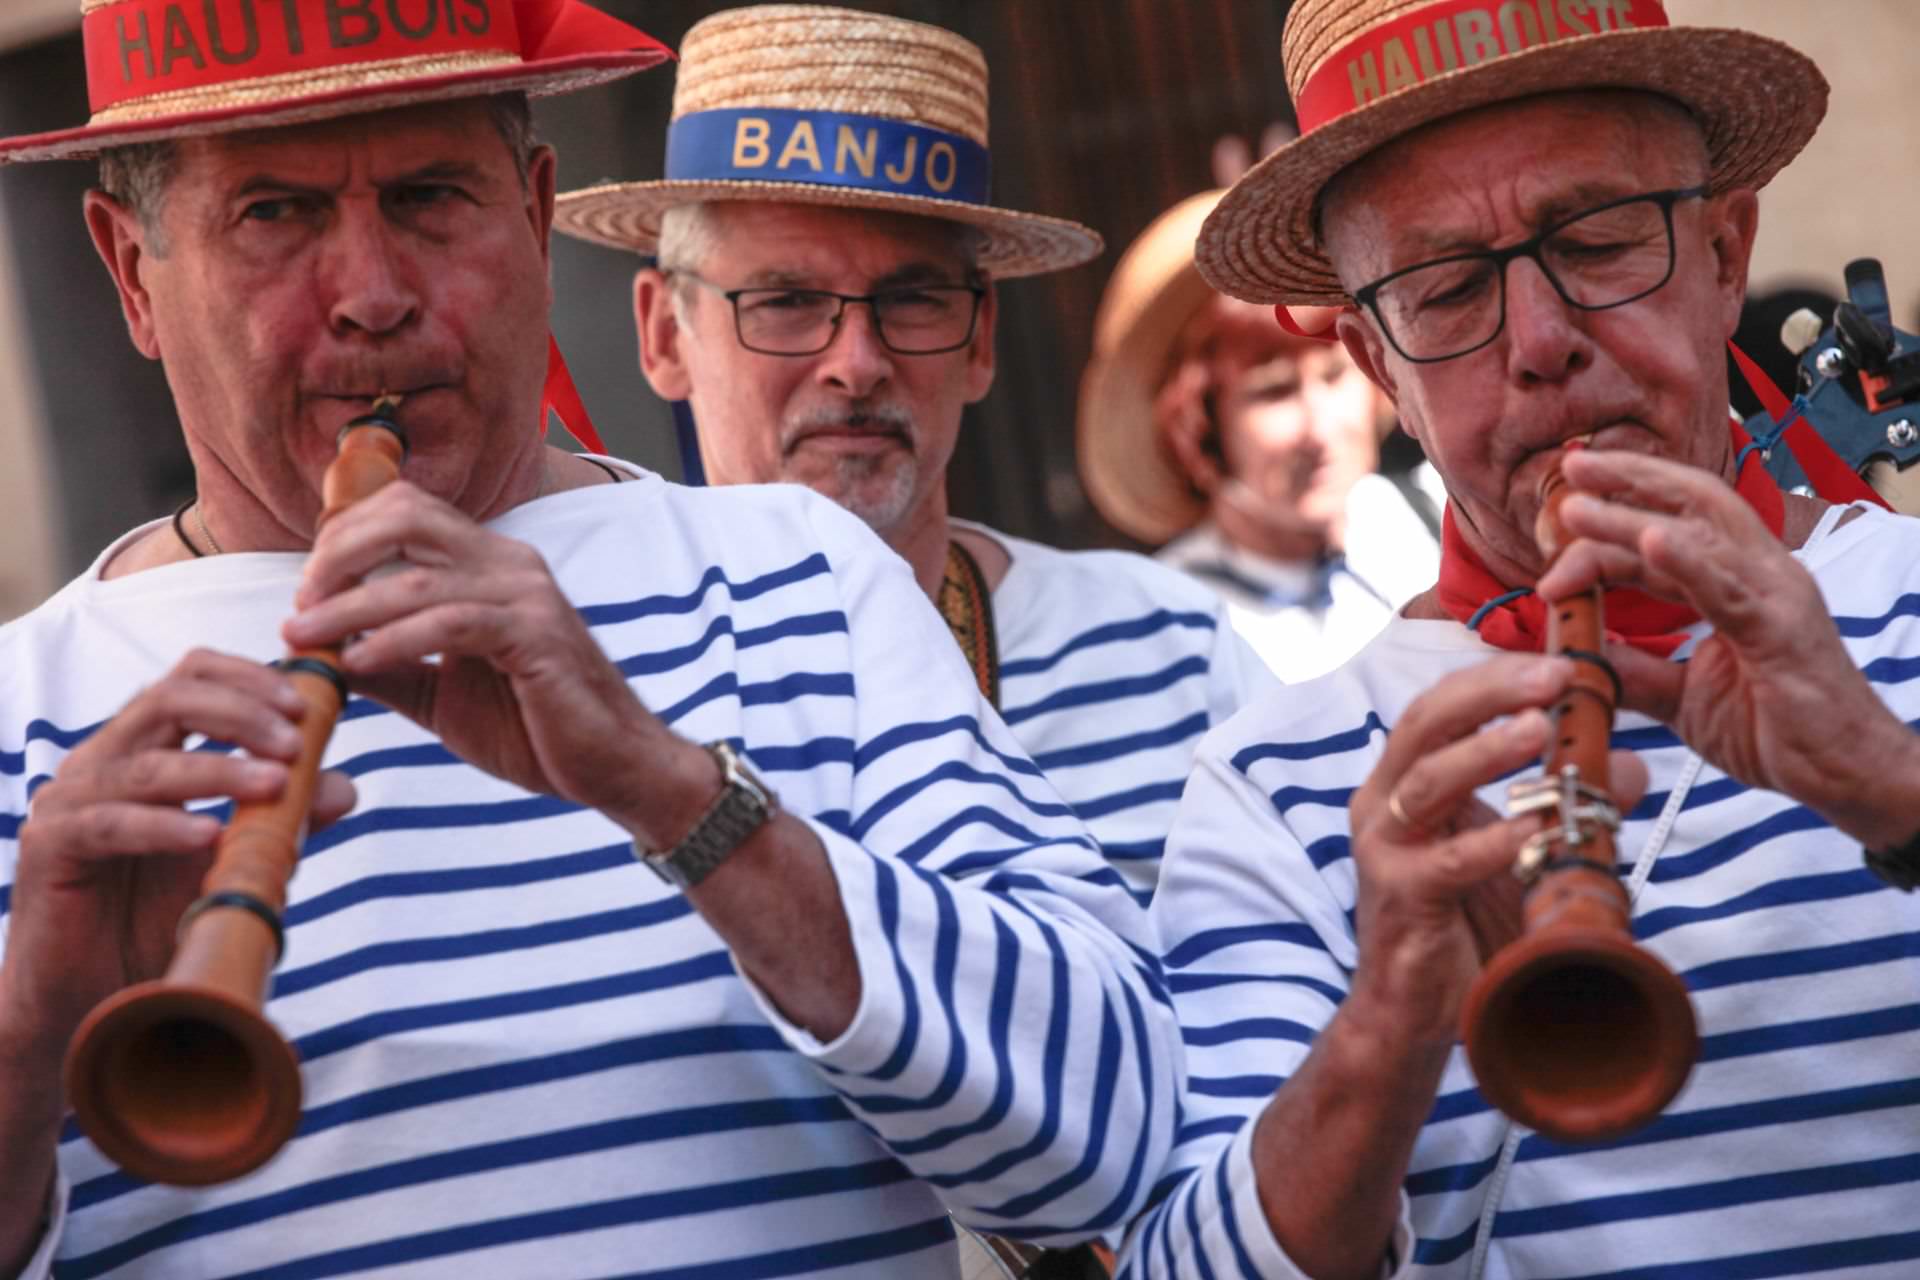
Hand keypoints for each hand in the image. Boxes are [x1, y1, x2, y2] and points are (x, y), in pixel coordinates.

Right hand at [4, 651, 354, 1049]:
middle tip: (297, 742)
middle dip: (242, 711)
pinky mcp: (49, 846)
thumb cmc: (162, 920)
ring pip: (148, 762)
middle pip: (170, 697)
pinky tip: (209, 837)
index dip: (250, 678)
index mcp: (144, 747)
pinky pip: (108, 823)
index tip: (307, 705)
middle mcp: (103, 761)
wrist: (97, 996)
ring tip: (277, 786)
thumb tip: (343, 787)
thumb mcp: (235, 861)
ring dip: (219, 768)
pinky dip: (165, 826)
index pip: (191, 677)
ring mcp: (69, 800)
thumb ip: (283, 820)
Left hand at [283, 482, 711, 847]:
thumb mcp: (441, 693)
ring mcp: (529, 596)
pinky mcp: (538, 636)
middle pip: (408, 517)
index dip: (344, 538)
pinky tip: (357, 663)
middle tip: (300, 603)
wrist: (613, 766)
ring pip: (418, 578)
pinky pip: (451, 624)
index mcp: (490, 565)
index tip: (304, 591)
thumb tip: (316, 656)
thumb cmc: (535, 728)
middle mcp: (510, 564)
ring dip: (349, 608)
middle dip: (339, 553)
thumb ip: (387, 667)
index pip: (407, 512)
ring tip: (305, 638)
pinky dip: (393, 641)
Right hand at [1346, 655, 1649, 1047]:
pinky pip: (1447, 861)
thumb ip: (1565, 810)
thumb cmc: (1462, 925)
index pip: (1444, 706)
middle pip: (1427, 722)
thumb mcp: (1523, 855)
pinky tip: (1534, 829)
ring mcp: (1385, 849)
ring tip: (1539, 728)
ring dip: (1487, 750)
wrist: (1412, 1013)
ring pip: (1429, 780)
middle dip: (1491, 691)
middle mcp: (1385, 803)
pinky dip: (1493, 841)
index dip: (1495, 675)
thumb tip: (1628, 769)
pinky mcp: (1398, 897)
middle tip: (1555, 674)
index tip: (1559, 657)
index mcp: (1407, 781)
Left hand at [1538, 449, 1919, 846]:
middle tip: (1571, 465)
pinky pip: (1731, 587)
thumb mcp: (1680, 697)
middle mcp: (1759, 575)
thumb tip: (1574, 647)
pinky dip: (1690, 560)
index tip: (1556, 530)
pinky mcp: (1784, 631)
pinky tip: (1650, 540)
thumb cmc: (1775, 728)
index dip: (1609, 528)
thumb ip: (1630, 669)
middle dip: (1629, 479)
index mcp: (1735, 583)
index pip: (1666, 534)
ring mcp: (1775, 596)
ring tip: (1579, 506)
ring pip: (1701, 535)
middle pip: (1692, 504)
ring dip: (1633, 517)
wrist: (1843, 775)